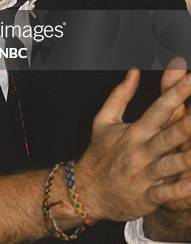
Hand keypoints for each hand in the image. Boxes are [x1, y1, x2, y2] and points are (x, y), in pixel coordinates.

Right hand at [76, 68, 190, 221]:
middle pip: (167, 136)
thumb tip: (134, 71)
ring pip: (169, 165)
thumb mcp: (104, 120)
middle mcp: (140, 152)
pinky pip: (165, 194)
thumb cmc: (99, 154)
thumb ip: (120, 94)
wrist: (86, 191)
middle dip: (186, 126)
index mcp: (134, 132)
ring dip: (186, 159)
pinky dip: (178, 191)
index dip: (175, 94)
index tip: (190, 79)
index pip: (158, 109)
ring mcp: (143, 175)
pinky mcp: (146, 197)